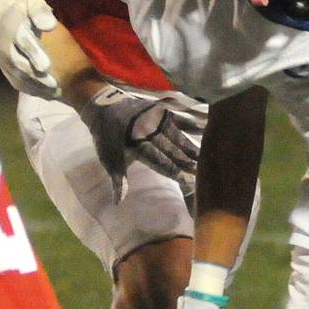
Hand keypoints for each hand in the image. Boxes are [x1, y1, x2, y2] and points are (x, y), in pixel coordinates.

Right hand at [0, 0, 60, 97]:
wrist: (1, 19)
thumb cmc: (24, 12)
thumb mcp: (33, 5)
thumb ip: (41, 13)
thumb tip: (50, 24)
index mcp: (14, 30)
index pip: (23, 43)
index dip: (34, 54)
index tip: (46, 66)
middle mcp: (6, 49)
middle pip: (19, 65)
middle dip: (37, 77)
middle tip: (55, 85)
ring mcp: (5, 62)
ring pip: (19, 78)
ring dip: (37, 87)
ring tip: (56, 93)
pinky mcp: (7, 71)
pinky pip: (18, 84)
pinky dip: (33, 91)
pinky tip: (49, 95)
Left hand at [78, 85, 198, 200]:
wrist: (102, 105)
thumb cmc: (107, 137)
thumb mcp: (109, 159)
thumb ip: (118, 181)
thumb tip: (118, 203)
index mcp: (135, 145)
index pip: (158, 161)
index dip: (173, 171)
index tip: (187, 181)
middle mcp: (147, 131)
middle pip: (171, 149)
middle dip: (186, 161)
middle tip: (201, 172)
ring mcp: (155, 119)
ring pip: (177, 135)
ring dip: (191, 146)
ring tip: (205, 157)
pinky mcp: (160, 109)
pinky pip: (178, 116)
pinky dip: (192, 122)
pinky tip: (206, 127)